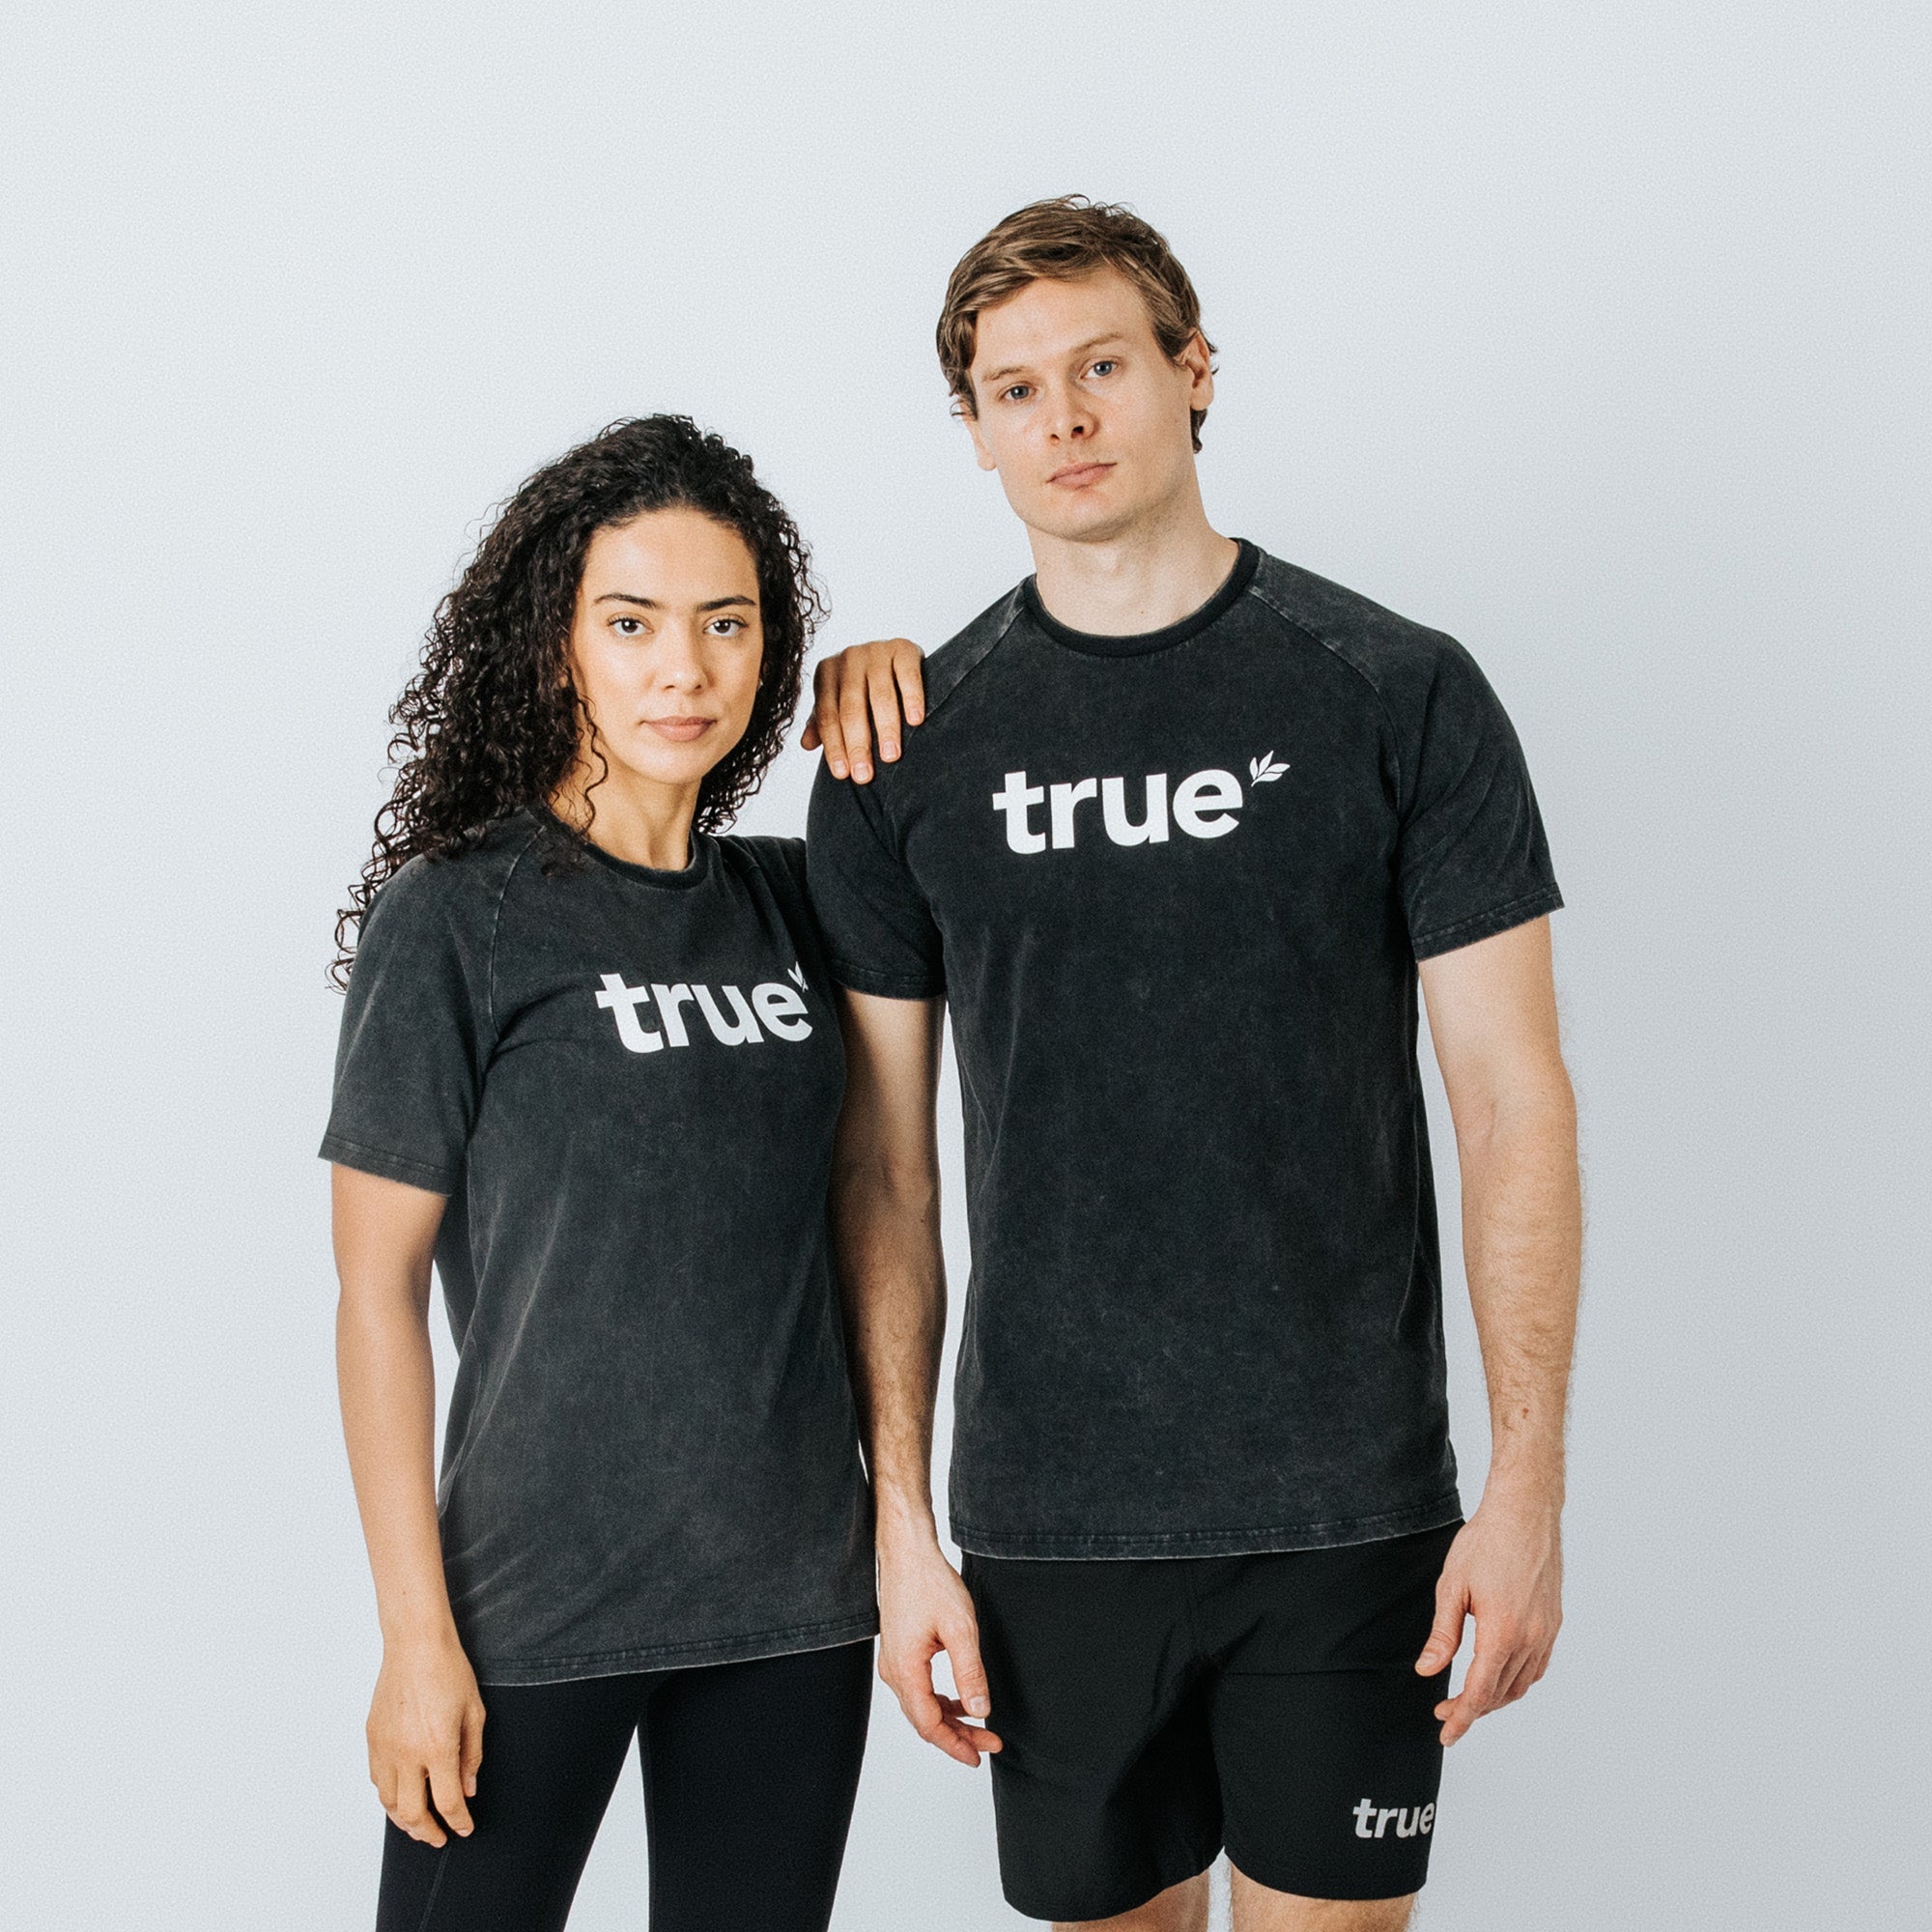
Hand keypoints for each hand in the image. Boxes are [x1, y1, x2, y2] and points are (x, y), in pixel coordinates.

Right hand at [367, 1630, 485, 1844]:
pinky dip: (389, 1796)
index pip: (448, 1802)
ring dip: (404, 1820)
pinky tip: (401, 1795)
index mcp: (438, 1748)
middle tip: (439, 1837)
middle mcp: (407, 1754)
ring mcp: (385, 1748)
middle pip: (412, 1814)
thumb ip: (472, 1756)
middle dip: (427, 1832)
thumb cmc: (449, 1672)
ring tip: (419, 1824)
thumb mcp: (474, 1713)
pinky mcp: (372, 1739)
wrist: (416, 1645)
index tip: (464, 1829)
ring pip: (388, 1803)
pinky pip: (377, 1780)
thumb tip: (468, 1790)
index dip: (458, 1823)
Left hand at [801, 637, 925, 781]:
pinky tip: (916, 721)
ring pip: (880, 695)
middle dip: (858, 744)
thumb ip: (822, 722)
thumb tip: (806, 744)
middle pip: (851, 708)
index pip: (827, 715)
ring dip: (886, 728)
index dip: (834, 746)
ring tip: (891, 757)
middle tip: (865, 775)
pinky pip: (908, 675)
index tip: (843, 774)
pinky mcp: (903, 648)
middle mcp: (848, 658)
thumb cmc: (862, 688)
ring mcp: (875, 650)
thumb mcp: (837, 702)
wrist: (894, 655)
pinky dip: (912, 698)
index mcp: (827, 672)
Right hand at [877, 1536, 1001, 1765]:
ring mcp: (894, 1662)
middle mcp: (893, 1671)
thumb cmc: (931, 1583)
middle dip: (957, 1736)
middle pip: (924, 1720)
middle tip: (989, 1744)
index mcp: (906, 1669)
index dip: (955, 1744)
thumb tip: (980, 1712)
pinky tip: (961, 1702)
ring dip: (950, 1720)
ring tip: (980, 1727)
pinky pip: (918, 1690)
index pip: (928, 1724)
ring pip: (921, 1707)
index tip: (980, 1754)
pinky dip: (940, 1702)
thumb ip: (970, 1673)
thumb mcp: (960, 1628)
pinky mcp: (899, 1653)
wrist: (908, 1553)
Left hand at [1416, 1488, 1562, 1744]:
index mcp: (1503, 1633)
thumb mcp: (1452, 1587)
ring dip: (1495, 1698)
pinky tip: (1499, 1676)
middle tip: (1445, 1712)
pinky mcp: (1554, 1622)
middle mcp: (1531, 1639)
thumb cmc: (1485, 1543)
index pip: (1480, 1692)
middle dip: (1472, 1710)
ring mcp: (1547, 1632)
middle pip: (1500, 1693)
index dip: (1461, 1718)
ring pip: (1521, 1683)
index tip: (1445, 1733)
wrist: (1524, 1513)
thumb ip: (1443, 1634)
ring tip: (1469, 1700)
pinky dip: (1516, 1680)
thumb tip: (1428, 1671)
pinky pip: (1536, 1666)